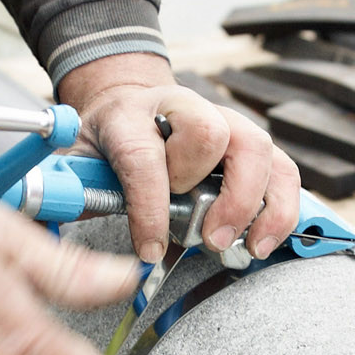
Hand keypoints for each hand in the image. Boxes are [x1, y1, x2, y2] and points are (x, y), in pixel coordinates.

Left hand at [57, 54, 302, 265]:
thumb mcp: (77, 160)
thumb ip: (78, 191)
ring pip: (257, 147)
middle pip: (211, 134)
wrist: (130, 103)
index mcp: (129, 115)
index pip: (143, 156)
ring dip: (255, 203)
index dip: (149, 207)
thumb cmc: (107, 141)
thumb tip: (72, 224)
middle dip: (211, 191)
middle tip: (206, 238)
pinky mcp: (250, 142)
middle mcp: (181, 109)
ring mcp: (222, 121)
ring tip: (244, 245)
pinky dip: (280, 207)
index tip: (149, 251)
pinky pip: (282, 168)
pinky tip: (264, 239)